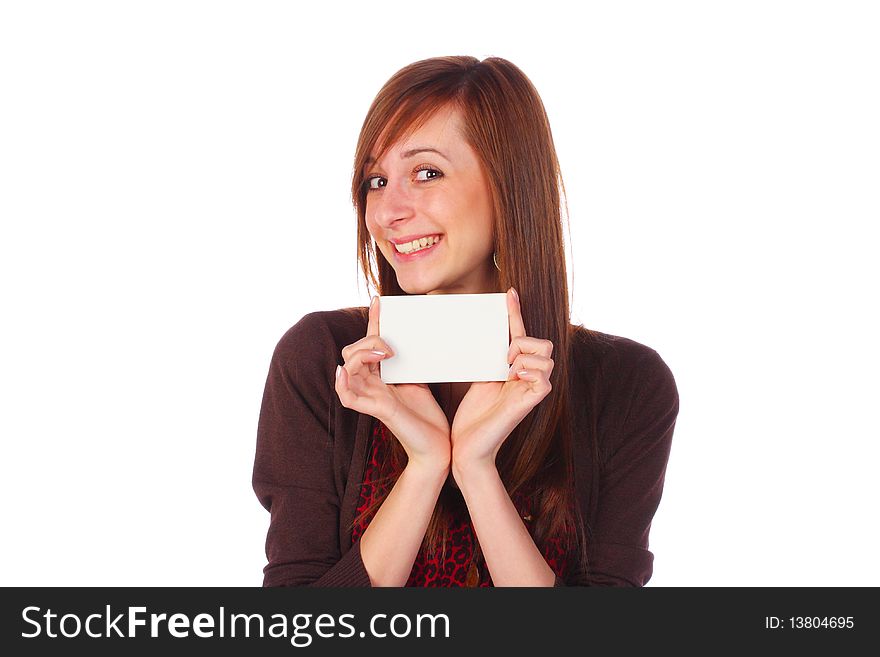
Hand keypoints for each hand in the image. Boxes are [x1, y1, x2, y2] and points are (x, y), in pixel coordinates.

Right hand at [335, 296, 450, 468]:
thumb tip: (422, 335)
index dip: (373, 321)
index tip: (380, 300)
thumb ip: (413, 361)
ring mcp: (372, 398)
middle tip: (392, 346)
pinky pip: (347, 397)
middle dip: (368, 340)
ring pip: (348, 369)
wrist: (440, 446)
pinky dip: (341, 383)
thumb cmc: (430, 417)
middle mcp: (372, 385)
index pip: (369, 343)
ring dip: (362, 354)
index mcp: (382, 376)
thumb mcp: (421, 380)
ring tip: (384, 353)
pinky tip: (344, 371)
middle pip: (352, 352)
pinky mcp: (377, 411)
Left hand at [450, 288, 553, 477]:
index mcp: (515, 370)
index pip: (520, 335)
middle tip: (502, 357)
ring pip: (544, 354)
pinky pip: (543, 374)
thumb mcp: (477, 377)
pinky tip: (511, 377)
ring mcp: (533, 389)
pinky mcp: (534, 400)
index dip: (515, 312)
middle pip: (543, 342)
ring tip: (505, 370)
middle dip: (522, 341)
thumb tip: (479, 332)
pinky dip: (526, 369)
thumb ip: (487, 357)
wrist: (466, 447)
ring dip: (522, 355)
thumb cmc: (470, 418)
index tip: (508, 292)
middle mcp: (528, 378)